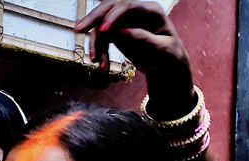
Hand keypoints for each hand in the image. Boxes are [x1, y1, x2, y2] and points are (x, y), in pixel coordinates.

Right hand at [77, 1, 194, 115]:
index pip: (127, 6)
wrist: (166, 66)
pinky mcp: (116, 32)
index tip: (103, 30)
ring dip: (96, 43)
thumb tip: (122, 32)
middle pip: (109, 8)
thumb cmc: (170, 56)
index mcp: (150, 10)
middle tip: (78, 29)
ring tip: (96, 62)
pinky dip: (99, 51)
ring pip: (101, 25)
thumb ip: (144, 39)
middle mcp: (135, 12)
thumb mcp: (162, 50)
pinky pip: (101, 38)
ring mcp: (124, 21)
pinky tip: (101, 65)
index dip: (113, 16)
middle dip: (93, 18)